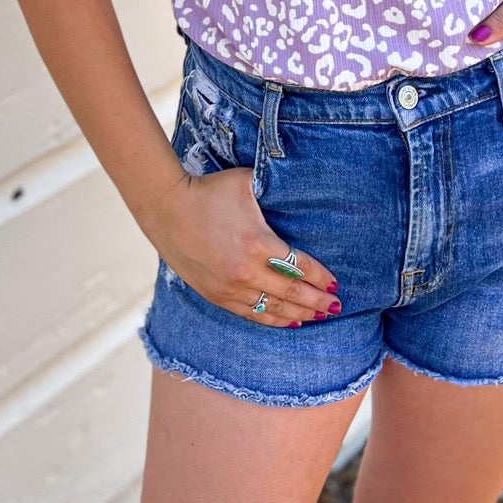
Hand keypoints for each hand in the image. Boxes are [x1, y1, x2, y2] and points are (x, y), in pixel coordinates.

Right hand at [145, 164, 340, 327]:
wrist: (166, 209)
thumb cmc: (208, 191)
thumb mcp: (245, 182)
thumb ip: (273, 186)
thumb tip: (298, 184)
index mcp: (258, 243)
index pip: (299, 267)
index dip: (320, 276)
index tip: (335, 282)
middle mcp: (246, 271)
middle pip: (291, 293)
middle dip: (317, 301)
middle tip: (335, 306)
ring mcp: (230, 287)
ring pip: (273, 309)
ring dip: (300, 314)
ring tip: (319, 316)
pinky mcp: (216, 295)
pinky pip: (251, 314)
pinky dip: (273, 320)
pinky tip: (289, 321)